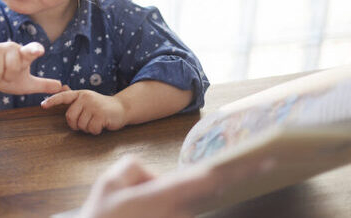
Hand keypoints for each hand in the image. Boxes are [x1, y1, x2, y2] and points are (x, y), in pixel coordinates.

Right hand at [0, 41, 62, 94]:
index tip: (39, 51)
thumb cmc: (7, 78)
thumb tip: (61, 87)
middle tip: (5, 75)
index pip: (32, 50)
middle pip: (13, 67)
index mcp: (24, 54)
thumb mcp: (26, 84)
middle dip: (8, 76)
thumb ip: (43, 85)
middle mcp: (11, 47)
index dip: (35, 50)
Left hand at [41, 89, 126, 133]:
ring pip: (81, 125)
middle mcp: (86, 98)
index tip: (43, 106)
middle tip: (85, 123)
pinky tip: (101, 125)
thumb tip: (62, 87)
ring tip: (95, 122)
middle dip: (76, 125)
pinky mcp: (101, 115)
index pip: (63, 97)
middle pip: (70, 117)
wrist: (121, 108)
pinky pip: (91, 129)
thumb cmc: (101, 106)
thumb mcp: (87, 99)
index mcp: (80, 94)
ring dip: (87, 129)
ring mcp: (94, 106)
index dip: (52, 101)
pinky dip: (95, 131)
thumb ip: (74, 96)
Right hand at [78, 155, 276, 217]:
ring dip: (173, 196)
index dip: (239, 169)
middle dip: (228, 178)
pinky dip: (169, 206)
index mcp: (164, 196)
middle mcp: (177, 214)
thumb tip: (153, 177)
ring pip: (187, 203)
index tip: (264, 160)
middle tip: (261, 164)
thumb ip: (134, 168)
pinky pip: (178, 212)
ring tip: (153, 195)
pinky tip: (141, 207)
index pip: (210, 178)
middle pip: (207, 190)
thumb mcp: (107, 183)